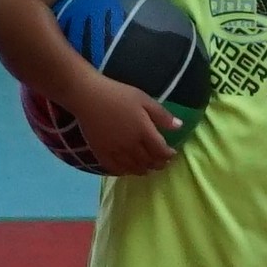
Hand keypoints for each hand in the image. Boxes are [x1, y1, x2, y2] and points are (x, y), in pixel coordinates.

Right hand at [56, 64, 182, 177]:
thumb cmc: (118, 94)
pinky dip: (124, 172)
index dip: (168, 155)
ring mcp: (115, 151)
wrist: (87, 96)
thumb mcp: (143, 99)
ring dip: (143, 170)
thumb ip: (162, 115)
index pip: (160, 150)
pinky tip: (127, 170)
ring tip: (148, 169)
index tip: (172, 154)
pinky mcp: (101, 153)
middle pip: (148, 161)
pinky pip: (115, 169)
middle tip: (162, 163)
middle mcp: (131, 145)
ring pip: (133, 168)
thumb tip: (179, 127)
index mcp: (144, 131)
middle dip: (158, 164)